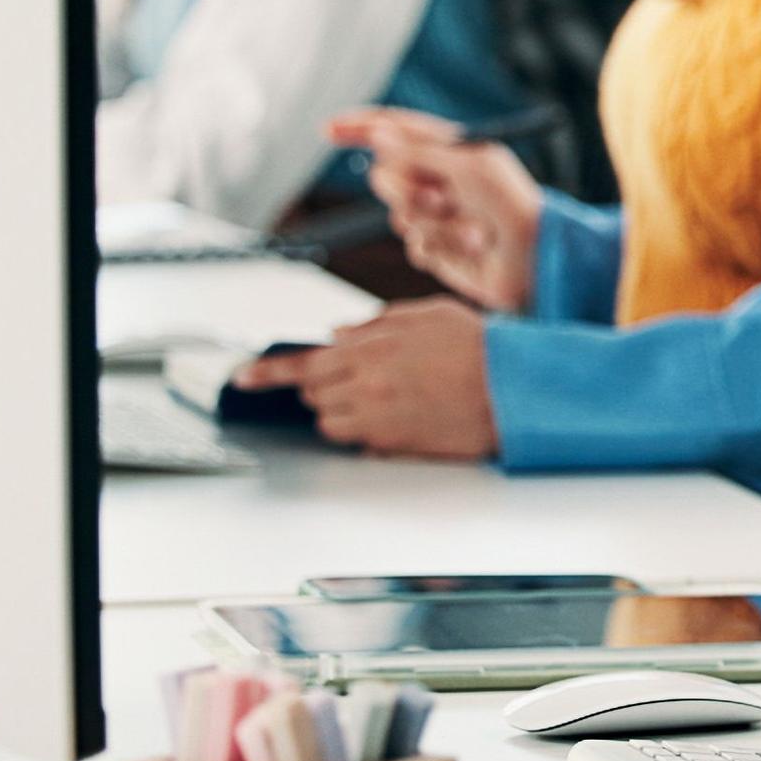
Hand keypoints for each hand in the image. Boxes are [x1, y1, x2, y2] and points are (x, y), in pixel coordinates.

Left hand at [245, 300, 500, 460]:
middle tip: (359, 378)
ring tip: (382, 398)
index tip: (244, 378)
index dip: (268, 372)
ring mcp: (379, 418)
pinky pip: (360, 443)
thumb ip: (376, 322)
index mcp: (373, 347)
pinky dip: (368, 432)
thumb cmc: (481, 348)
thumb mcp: (429, 315)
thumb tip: (338, 333)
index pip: (304, 363)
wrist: (516, 389)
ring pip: (330, 423)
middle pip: (314, 394)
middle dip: (325, 386)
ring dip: (343, 412)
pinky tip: (401, 416)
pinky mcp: (395, 445)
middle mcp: (369, 384)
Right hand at [327, 108, 543, 310]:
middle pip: (387, 176)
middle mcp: (442, 180)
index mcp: (452, 150)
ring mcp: (438, 216)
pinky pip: (415, 246)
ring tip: (475, 231)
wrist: (538, 260)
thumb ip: (418, 152)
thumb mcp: (468, 168)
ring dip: (435, 224)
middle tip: (440, 198)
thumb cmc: (513, 205)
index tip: (328, 129)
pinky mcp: (440, 250)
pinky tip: (472, 249)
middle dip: (407, 189)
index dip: (360, 127)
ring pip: (399, 216)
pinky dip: (441, 247)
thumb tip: (377, 134)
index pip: (396, 130)